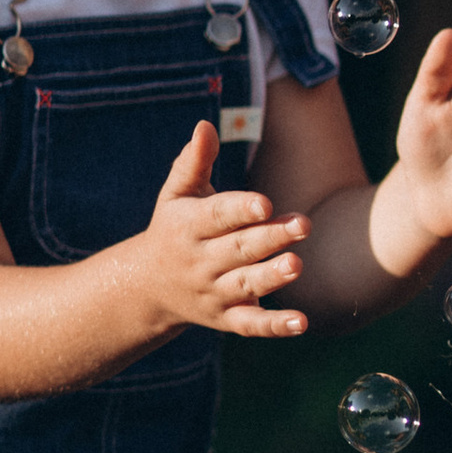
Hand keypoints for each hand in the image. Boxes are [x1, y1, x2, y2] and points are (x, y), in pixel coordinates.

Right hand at [133, 123, 311, 336]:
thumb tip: (205, 125)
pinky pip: (250, 324)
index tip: (265, 203)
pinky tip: (301, 323)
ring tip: (296, 265)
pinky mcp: (226, 318)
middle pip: (238, 249)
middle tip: (304, 224)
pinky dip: (274, 326)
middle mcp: (201, 261)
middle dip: (270, 238)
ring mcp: (214, 292)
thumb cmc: (173, 227)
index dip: (240, 209)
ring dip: (271, 278)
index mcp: (188, 227)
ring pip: (245, 285)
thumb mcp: (176, 194)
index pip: (217, 216)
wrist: (147, 287)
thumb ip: (194, 161)